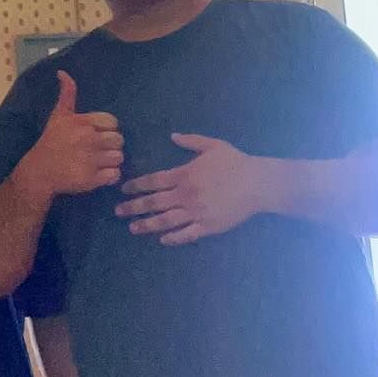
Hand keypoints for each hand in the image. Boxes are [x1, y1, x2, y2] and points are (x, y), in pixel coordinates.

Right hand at [21, 72, 122, 196]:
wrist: (38, 172)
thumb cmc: (51, 142)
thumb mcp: (58, 116)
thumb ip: (67, 94)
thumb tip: (63, 72)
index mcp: (82, 123)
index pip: (113, 123)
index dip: (106, 130)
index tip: (93, 137)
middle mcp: (88, 139)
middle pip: (119, 140)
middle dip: (110, 146)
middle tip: (96, 151)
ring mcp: (90, 160)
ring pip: (119, 158)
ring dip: (111, 162)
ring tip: (98, 164)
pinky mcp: (92, 179)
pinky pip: (116, 175)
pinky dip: (110, 176)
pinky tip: (99, 175)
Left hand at [114, 133, 264, 245]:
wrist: (259, 183)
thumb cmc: (236, 163)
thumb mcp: (213, 145)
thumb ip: (191, 141)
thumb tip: (173, 136)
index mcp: (184, 175)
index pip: (153, 181)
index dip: (136, 186)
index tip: (124, 190)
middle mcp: (186, 194)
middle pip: (154, 202)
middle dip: (134, 207)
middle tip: (118, 211)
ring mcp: (196, 212)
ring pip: (165, 220)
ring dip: (147, 225)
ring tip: (133, 228)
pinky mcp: (208, 226)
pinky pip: (187, 234)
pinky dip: (173, 238)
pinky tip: (162, 240)